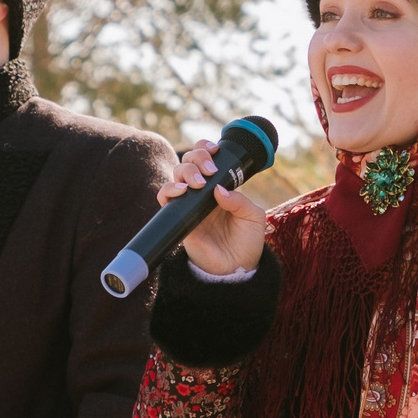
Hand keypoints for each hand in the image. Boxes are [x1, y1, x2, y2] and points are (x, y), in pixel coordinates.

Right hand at [159, 140, 267, 275]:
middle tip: (209, 171)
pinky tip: (181, 190)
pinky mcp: (179, 218)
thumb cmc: (247, 242)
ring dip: (185, 171)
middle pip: (189, 162)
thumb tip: (219, 190)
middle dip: (197, 158)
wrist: (237, 269)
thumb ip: (240, 201)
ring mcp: (190, 204)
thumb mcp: (253, 217)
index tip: (214, 149)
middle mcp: (203, 192)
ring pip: (176, 175)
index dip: (205, 149)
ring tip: (199, 183)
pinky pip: (165, 199)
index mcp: (220, 186)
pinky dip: (168, 189)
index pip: (206, 159)